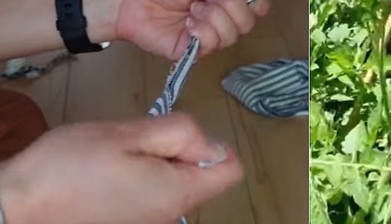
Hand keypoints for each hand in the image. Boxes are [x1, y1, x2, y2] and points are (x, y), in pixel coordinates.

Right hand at [0, 113, 242, 223]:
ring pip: (180, 182)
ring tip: (119, 158)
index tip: (169, 137)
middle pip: (204, 175)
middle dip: (179, 152)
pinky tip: (113, 173)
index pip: (231, 169)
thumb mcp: (130, 132)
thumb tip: (210, 146)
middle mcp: (175, 218)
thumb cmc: (74, 161)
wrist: (25, 202)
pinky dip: (147, 177)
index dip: (208, 144)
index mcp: (179, 196)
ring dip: (160, 163)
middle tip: (134, 144)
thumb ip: (181, 134)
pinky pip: (160, 193)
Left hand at [114, 0, 269, 59]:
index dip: (258, 3)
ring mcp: (209, 36)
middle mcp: (221, 18)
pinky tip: (189, 24)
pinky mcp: (195, 51)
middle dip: (232, 7)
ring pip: (232, 35)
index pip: (257, 6)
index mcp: (224, 1)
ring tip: (193, 9)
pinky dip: (203, 32)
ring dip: (214, 18)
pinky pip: (213, 45)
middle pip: (248, 22)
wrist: (132, 2)